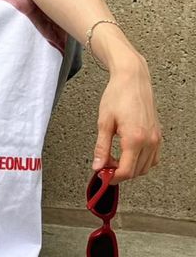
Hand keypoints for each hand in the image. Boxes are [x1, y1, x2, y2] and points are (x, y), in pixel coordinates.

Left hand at [92, 59, 161, 183]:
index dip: (112, 177)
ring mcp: (156, 138)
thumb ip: (101, 147)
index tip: (102, 175)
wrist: (132, 78)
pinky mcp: (158, 134)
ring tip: (114, 157)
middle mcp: (149, 141)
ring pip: (145, 167)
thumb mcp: (104, 122)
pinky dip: (141, 161)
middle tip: (104, 164)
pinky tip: (127, 152)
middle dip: (120, 172)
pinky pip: (153, 157)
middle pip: (136, 172)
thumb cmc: (118, 95)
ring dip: (130, 167)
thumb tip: (98, 166)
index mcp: (135, 139)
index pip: (126, 171)